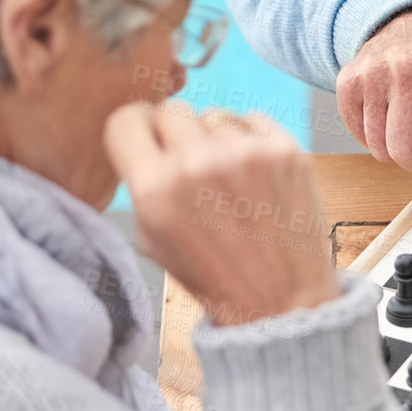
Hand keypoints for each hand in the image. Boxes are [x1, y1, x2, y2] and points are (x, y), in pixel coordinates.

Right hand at [103, 104, 337, 325]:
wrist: (282, 300)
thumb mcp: (153, 240)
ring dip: (215, 140)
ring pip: (213, 116)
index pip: (126, 120)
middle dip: (175, 134)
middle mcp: (198, 164)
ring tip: (229, 182)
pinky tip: (254, 175)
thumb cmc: (214, 274)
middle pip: (171, 111)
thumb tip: (142, 137)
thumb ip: (142, 184)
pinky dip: (249, 139)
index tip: (146, 139)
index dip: (135, 130)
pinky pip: (251, 119)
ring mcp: (245, 153)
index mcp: (156, 190)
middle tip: (190, 164)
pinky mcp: (285, 150)